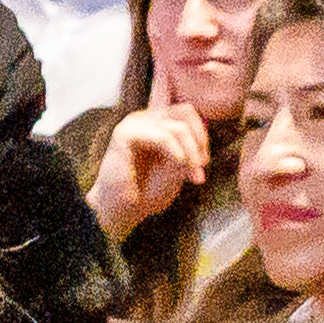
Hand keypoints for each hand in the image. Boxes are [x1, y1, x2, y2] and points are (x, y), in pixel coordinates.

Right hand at [86, 100, 213, 238]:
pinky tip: (181, 165)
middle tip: (201, 166)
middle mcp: (143, 118)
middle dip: (199, 140)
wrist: (120, 210)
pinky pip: (162, 137)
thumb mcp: (176, 169)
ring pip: (177, 127)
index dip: (201, 133)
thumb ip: (189, 150)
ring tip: (193, 174)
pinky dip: (176, 151)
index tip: (203, 162)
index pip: (186, 112)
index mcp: (154, 123)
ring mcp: (133, 124)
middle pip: (185, 113)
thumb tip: (201, 141)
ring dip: (190, 152)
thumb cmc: (146, 191)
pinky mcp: (125, 135)